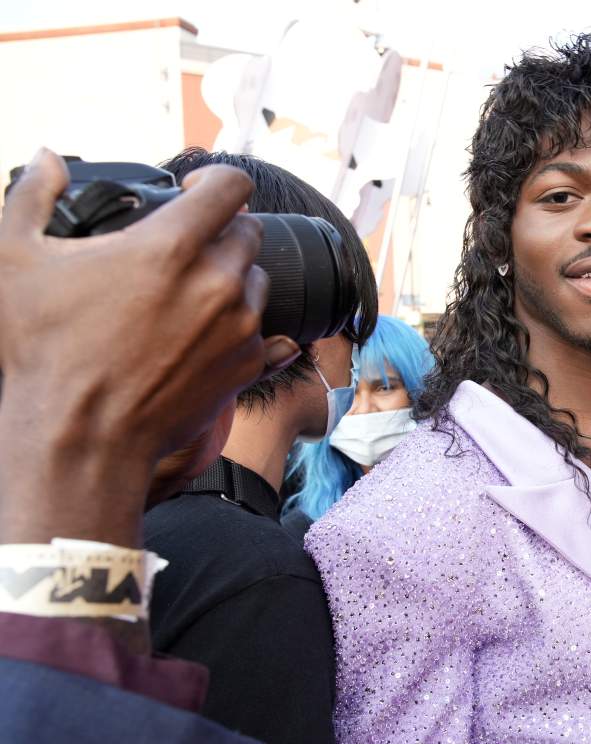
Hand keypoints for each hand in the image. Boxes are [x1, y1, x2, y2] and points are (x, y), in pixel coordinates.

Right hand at [0, 148, 299, 548]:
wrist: (81, 438)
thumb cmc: (45, 353)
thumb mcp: (14, 263)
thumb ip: (31, 198)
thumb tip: (48, 159)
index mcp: (171, 246)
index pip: (231, 187)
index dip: (215, 180)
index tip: (194, 192)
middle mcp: (217, 282)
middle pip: (248, 232)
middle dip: (221, 232)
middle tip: (186, 248)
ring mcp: (238, 328)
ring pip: (257, 281)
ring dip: (232, 280)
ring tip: (190, 296)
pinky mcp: (246, 367)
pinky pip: (265, 333)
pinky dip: (242, 329)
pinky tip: (209, 335)